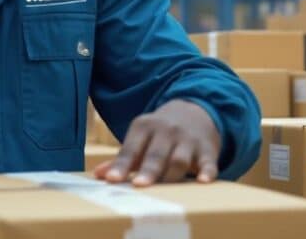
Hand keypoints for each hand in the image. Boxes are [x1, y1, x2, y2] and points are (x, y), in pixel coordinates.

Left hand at [93, 100, 220, 186]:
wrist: (195, 112)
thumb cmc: (161, 133)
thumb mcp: (140, 137)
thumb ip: (122, 157)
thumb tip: (98, 175)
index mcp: (145, 127)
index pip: (131, 148)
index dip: (121, 164)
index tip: (112, 179)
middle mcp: (167, 131)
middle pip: (156, 154)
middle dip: (148, 170)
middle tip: (139, 185)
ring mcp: (188, 140)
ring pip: (180, 159)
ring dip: (172, 174)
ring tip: (165, 193)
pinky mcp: (207, 149)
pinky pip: (208, 161)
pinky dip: (207, 171)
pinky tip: (203, 181)